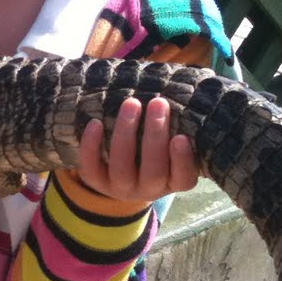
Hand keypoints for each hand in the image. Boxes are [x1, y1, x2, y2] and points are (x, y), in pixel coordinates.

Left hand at [75, 97, 198, 203]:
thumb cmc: (159, 146)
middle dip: (155, 135)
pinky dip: (91, 147)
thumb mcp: (173, 141)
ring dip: (125, 134)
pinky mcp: (98, 183)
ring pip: (122, 168)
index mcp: (175, 181)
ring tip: (132, 103)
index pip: (184, 178)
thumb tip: (190, 91)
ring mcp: (123, 188)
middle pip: (153, 170)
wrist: (127, 169)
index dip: (183, 160)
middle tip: (158, 103)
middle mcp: (150, 189)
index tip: (181, 137)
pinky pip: (91, 170)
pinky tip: (95, 123)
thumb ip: (182, 125)